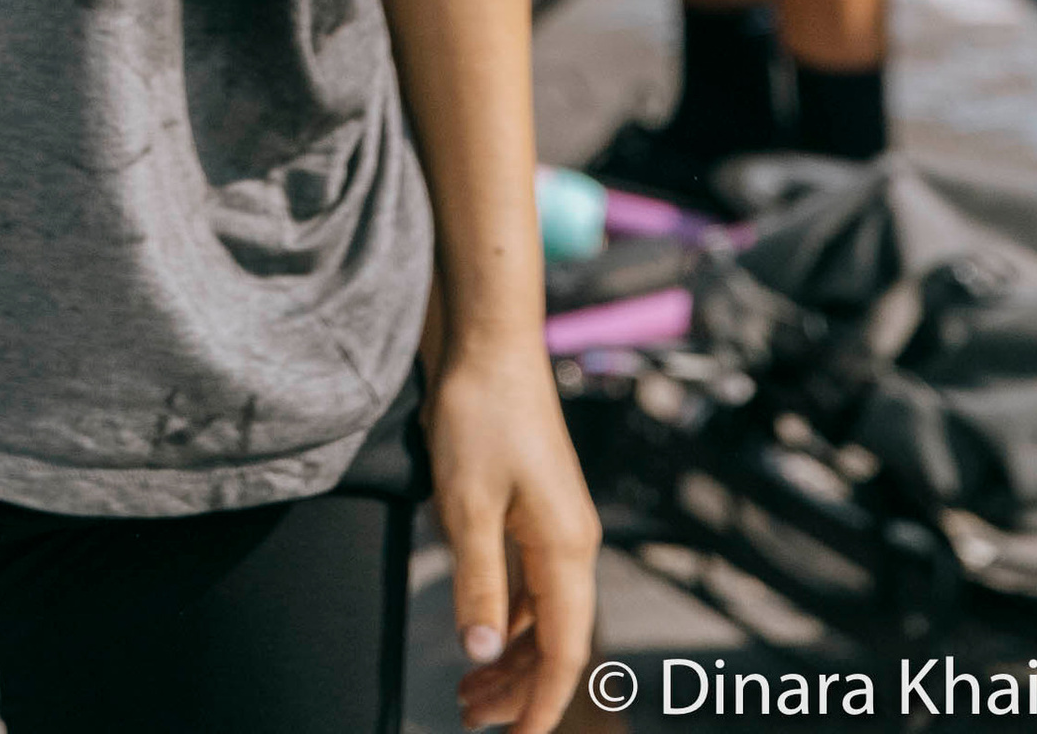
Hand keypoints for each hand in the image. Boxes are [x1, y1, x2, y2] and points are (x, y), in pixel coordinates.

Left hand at [428, 333, 598, 733]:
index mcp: (564, 548)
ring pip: (540, 613)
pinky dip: (506, 616)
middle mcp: (571, 542)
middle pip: (553, 638)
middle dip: (516, 687)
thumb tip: (478, 652)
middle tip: (469, 719)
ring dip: (507, 654)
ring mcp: (555, 524)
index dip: (541, 702)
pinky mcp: (536, 507)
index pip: (563, 650)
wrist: (490, 341)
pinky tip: (480, 631)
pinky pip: (530, 583)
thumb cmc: (481, 415)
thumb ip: (477, 581)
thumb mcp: (465, 504)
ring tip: (468, 691)